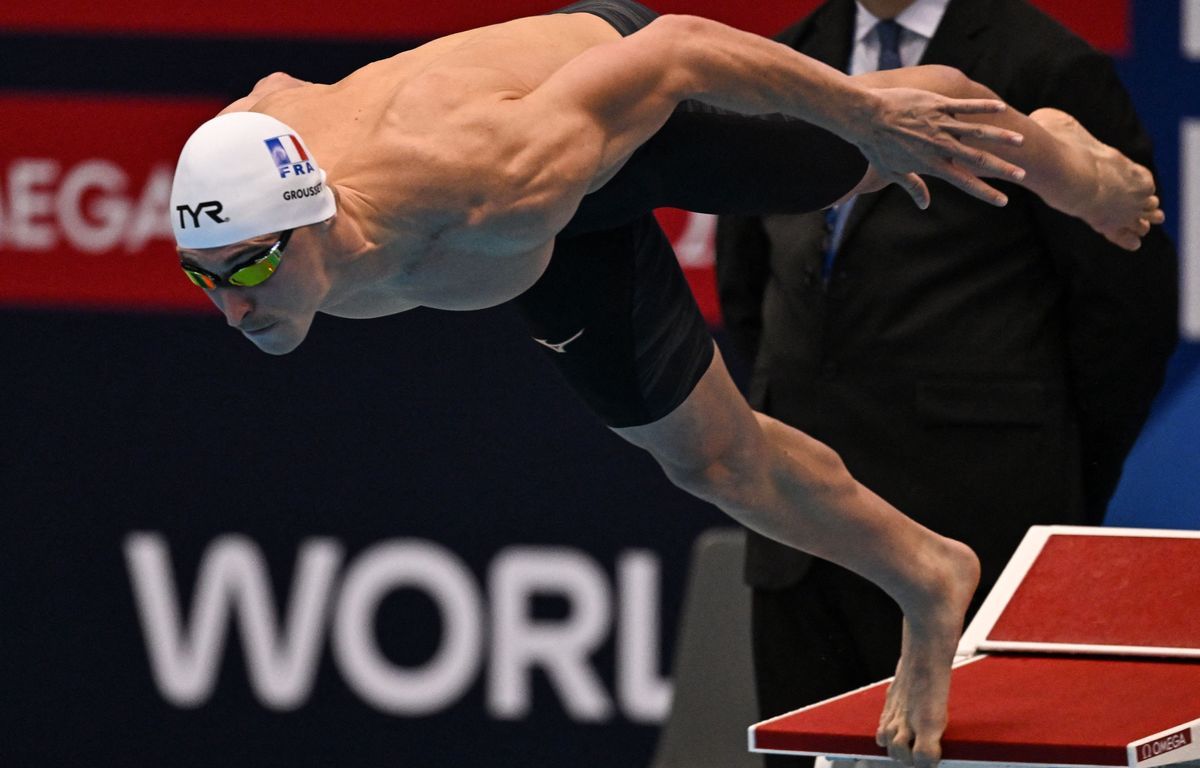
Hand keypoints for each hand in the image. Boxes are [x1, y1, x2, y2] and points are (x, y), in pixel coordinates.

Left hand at [851, 87, 1026, 208]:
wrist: (864, 117)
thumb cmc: (874, 145)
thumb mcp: (892, 171)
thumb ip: (913, 187)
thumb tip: (924, 204)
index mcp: (932, 164)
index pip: (964, 182)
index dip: (985, 193)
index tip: (1002, 201)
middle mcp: (941, 146)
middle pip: (978, 159)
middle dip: (1002, 168)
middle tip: (1022, 175)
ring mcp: (941, 124)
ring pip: (977, 131)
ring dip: (1001, 137)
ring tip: (1020, 141)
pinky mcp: (938, 105)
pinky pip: (965, 106)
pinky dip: (983, 107)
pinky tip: (1000, 108)